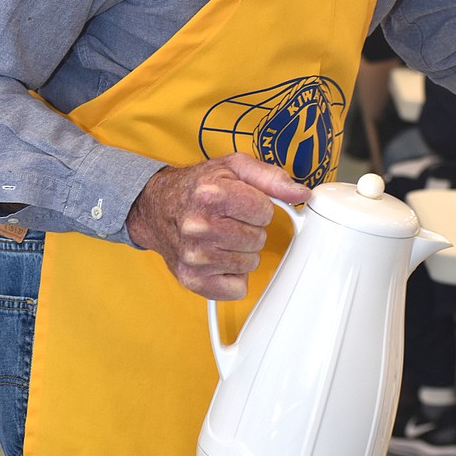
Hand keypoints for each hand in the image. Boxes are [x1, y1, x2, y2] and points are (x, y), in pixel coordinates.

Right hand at [126, 153, 309, 299]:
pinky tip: (217, 257)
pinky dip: (232, 276)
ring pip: (250, 263)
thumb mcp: (233, 167)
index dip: (259, 207)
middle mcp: (199, 226)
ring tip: (221, 236)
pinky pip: (237, 287)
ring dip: (242, 251)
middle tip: (229, 220)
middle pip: (258, 238)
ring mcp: (195, 256)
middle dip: (250, 229)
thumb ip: (270, 177)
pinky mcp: (192, 279)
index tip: (244, 203)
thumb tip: (300, 193)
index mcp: (211, 194)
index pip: (265, 211)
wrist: (155, 207)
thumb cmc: (196, 187)